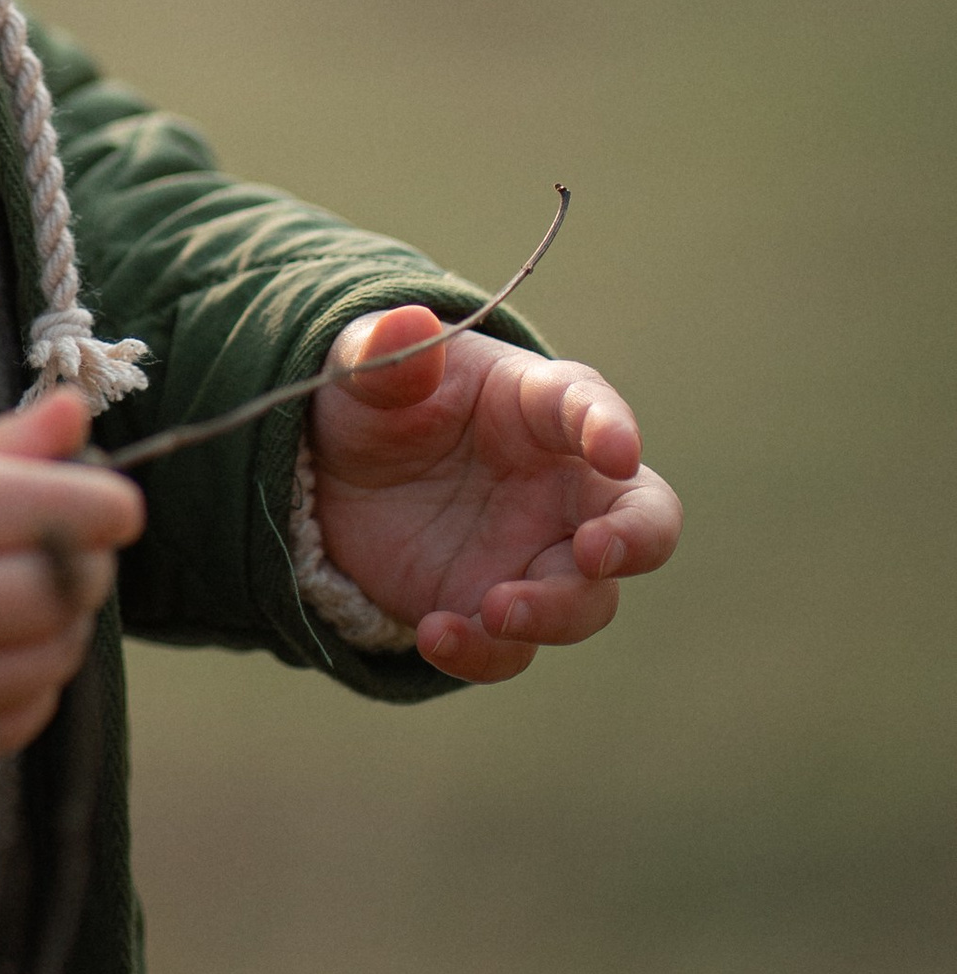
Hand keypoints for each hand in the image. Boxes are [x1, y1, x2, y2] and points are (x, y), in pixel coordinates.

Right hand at [0, 393, 144, 793]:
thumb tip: (76, 414)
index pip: (27, 508)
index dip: (95, 504)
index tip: (118, 503)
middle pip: (50, 588)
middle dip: (88, 562)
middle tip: (77, 546)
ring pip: (50, 656)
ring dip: (67, 622)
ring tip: (37, 595)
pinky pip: (23, 716)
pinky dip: (35, 679)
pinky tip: (1, 649)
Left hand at [310, 307, 681, 682]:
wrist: (333, 475)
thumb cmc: (375, 401)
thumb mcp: (363, 368)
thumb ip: (385, 353)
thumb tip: (407, 320)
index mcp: (539, 405)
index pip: (592, 408)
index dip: (611, 427)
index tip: (616, 449)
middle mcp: (559, 486)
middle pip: (640, 518)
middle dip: (635, 539)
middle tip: (593, 554)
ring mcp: (535, 553)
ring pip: (587, 598)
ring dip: (553, 612)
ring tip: (494, 611)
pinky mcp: (496, 607)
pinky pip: (513, 647)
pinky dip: (485, 652)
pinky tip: (437, 635)